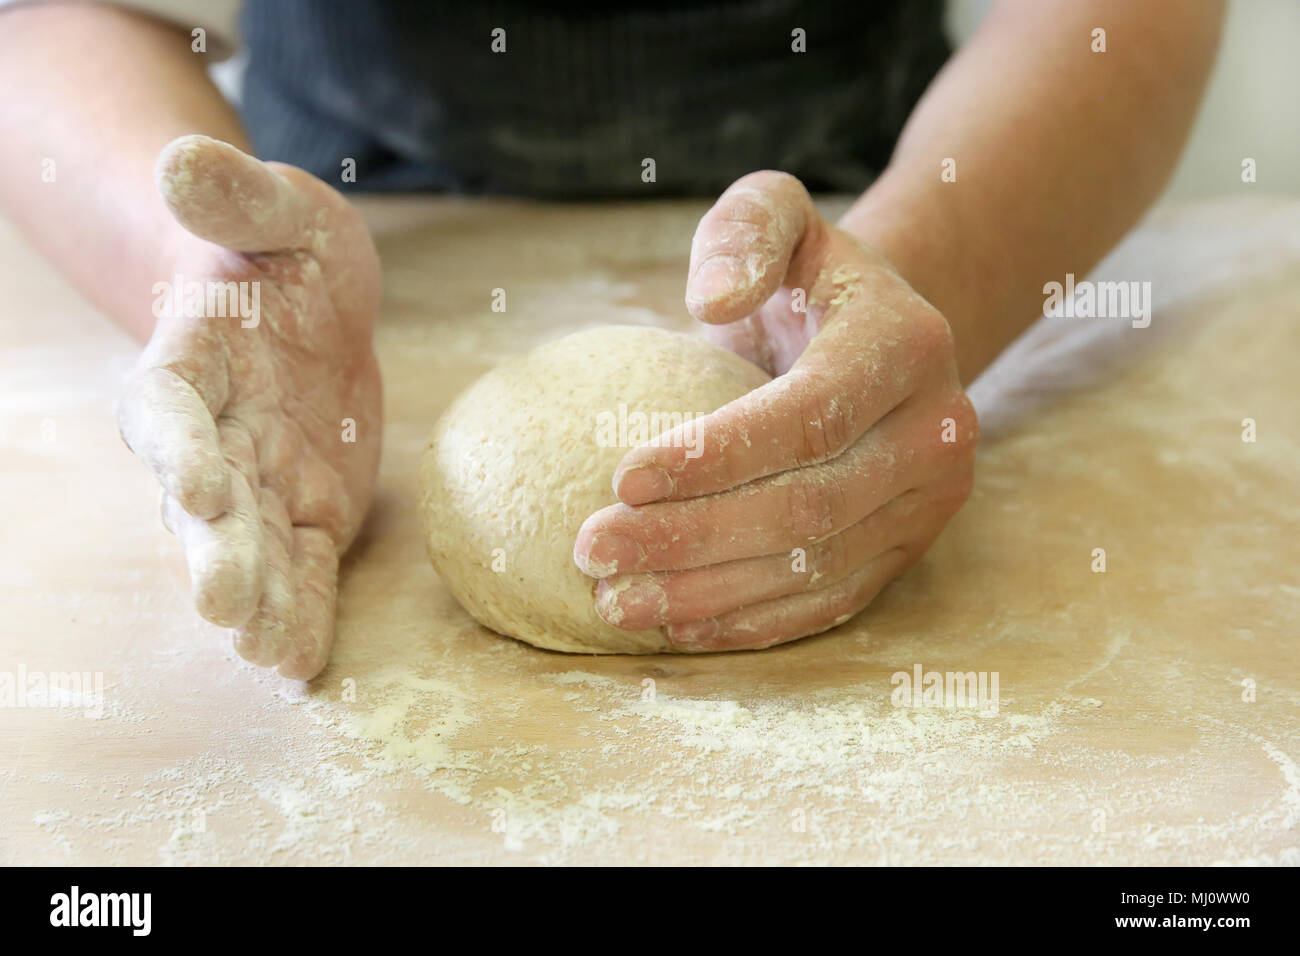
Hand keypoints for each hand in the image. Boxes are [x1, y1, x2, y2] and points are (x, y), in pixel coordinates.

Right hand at [117, 135, 381, 677]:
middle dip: (213, 550)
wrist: (312, 305)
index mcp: (191, 363)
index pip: (170, 409)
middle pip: (203, 500)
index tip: (195, 483)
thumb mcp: (282, 209)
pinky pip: (303, 566)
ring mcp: (259, 482)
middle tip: (223, 605)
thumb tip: (182, 159)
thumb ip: (237, 193)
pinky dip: (302, 610)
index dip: (177, 447)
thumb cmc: (286, 254)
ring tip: (263, 650)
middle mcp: (213, 436)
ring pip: (251, 548)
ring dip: (256, 598)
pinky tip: (300, 663)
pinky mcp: (308, 511)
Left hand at [574, 171, 977, 650]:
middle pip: (808, 507)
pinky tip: (677, 626)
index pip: (807, 416)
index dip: (714, 456)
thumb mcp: (776, 217)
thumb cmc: (808, 278)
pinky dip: (751, 623)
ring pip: (815, 569)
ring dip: (709, 595)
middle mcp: (937, 430)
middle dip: (691, 538)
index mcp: (906, 345)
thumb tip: (712, 300)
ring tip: (614, 602)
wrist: (883, 337)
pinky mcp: (907, 549)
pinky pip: (830, 602)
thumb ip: (743, 233)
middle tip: (593, 551)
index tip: (620, 479)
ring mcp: (928, 501)